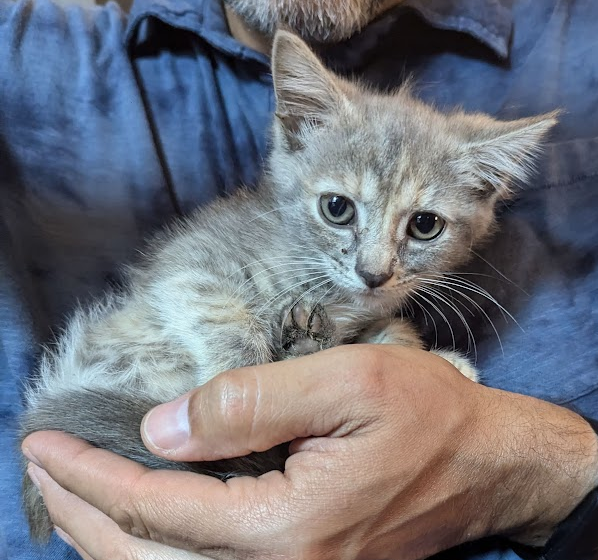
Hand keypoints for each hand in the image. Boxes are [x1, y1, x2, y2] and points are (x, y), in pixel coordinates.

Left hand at [22, 345, 597, 559]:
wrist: (483, 463)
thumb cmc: (425, 414)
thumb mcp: (345, 382)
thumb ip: (251, 402)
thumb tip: (164, 426)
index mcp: (288, 527)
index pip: (158, 508)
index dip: (93, 474)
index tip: (46, 443)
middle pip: (148, 559)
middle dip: (82, 514)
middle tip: (43, 468)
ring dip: (110, 537)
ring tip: (72, 493)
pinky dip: (155, 546)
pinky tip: (138, 516)